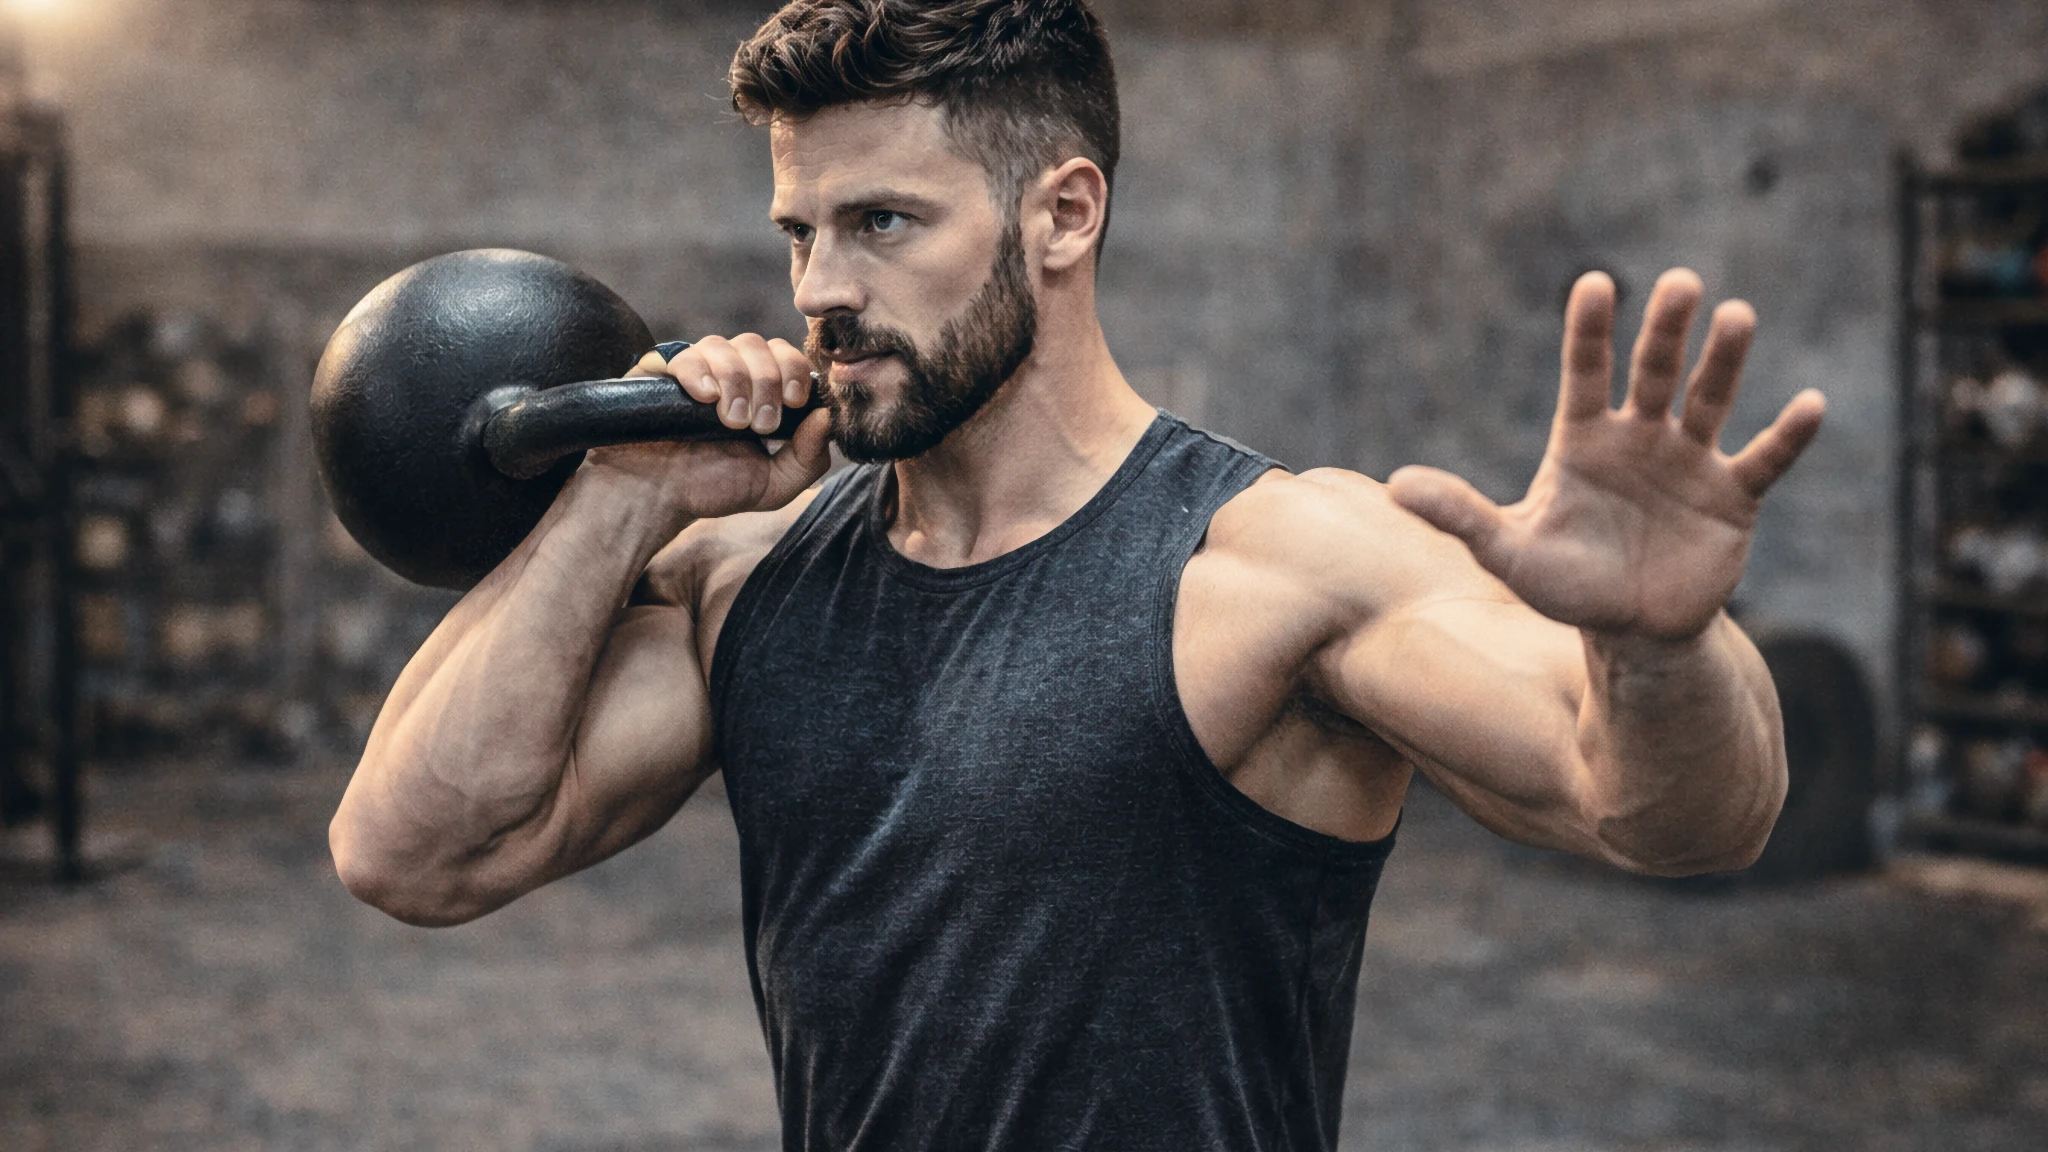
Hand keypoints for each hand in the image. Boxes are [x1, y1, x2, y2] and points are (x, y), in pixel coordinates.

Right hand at [582, 334, 830, 521]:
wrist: (654, 499)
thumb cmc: (711, 488)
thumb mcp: (773, 485)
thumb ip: (809, 458)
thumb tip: (825, 416)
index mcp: (757, 390)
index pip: (784, 355)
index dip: (794, 370)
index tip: (793, 403)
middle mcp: (726, 373)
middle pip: (756, 344)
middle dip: (766, 382)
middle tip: (757, 424)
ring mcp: (692, 370)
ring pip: (722, 345)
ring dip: (735, 380)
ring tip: (728, 420)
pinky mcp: (657, 373)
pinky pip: (682, 354)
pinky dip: (698, 371)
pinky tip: (703, 397)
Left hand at [1386, 269, 1824, 639]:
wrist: (1630, 631)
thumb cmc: (1566, 584)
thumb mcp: (1508, 553)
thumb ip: (1460, 516)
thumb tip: (1394, 486)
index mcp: (1584, 440)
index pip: (1584, 372)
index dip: (1589, 332)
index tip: (1594, 284)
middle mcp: (1640, 438)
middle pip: (1655, 373)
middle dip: (1667, 331)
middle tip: (1681, 284)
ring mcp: (1690, 462)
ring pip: (1710, 400)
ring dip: (1724, 361)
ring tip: (1737, 316)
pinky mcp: (1733, 498)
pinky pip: (1764, 460)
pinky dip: (1787, 437)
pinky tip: (1809, 404)